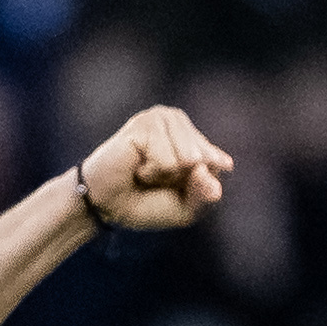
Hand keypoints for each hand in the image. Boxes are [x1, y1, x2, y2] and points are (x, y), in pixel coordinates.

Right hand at [77, 106, 232, 231]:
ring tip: (145, 171)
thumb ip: (206, 193)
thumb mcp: (187, 207)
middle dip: (181, 180)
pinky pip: (167, 159)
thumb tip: (219, 172)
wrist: (107, 207)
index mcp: (193, 136)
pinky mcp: (144, 124)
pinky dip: (151, 172)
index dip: (199, 185)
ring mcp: (160, 118)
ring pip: (188, 158)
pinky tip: (136, 166)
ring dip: (165, 175)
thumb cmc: (146, 203)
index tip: (174, 187)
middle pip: (205, 160)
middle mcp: (177, 121)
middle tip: (155, 178)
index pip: (218, 163)